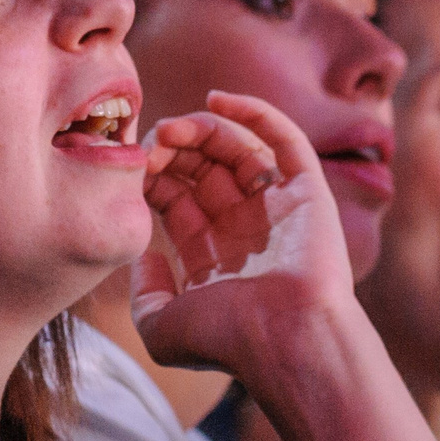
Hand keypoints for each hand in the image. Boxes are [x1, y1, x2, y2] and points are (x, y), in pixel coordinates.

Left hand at [131, 91, 352, 376]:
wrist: (286, 342)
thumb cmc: (227, 340)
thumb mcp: (160, 328)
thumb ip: (144, 292)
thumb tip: (146, 255)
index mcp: (212, 255)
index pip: (176, 197)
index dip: (151, 174)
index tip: (130, 164)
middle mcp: (244, 229)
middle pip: (202, 169)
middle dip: (172, 150)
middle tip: (149, 141)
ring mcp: (277, 209)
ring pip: (237, 149)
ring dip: (201, 129)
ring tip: (171, 128)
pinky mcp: (308, 193)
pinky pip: (284, 140)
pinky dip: (254, 113)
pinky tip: (218, 98)